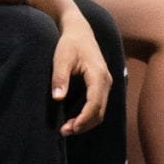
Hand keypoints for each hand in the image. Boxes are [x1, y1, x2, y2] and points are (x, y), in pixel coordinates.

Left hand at [51, 11, 111, 135]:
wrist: (79, 31)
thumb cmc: (69, 43)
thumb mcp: (61, 58)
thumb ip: (60, 77)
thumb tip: (57, 98)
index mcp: (98, 75)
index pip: (95, 103)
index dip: (84, 118)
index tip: (71, 128)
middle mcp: (106, 81)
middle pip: (100, 111)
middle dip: (84, 124)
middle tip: (65, 131)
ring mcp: (106, 84)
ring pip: (101, 110)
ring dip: (87, 122)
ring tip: (68, 129)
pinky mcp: (102, 86)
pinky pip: (99, 105)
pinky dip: (89, 115)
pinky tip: (75, 120)